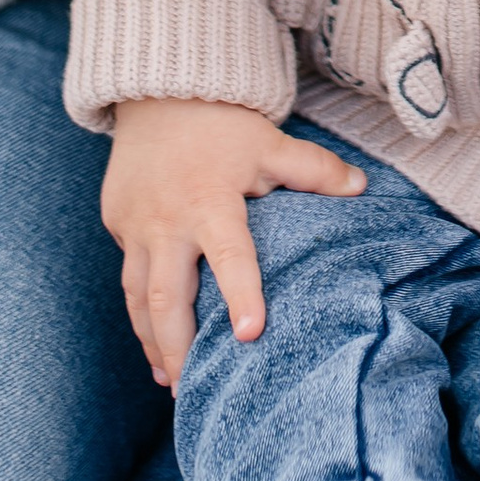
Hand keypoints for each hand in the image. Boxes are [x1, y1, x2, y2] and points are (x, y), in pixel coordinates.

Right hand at [102, 96, 363, 386]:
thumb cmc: (221, 122)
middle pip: (166, 296)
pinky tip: (153, 341)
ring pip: (138, 295)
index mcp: (210, 200)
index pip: (229, 254)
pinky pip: (127, 275)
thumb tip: (362, 187)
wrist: (157, 90)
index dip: (241, 294)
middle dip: (177, 347)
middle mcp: (167, 219)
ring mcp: (135, 224)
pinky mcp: (116, 222)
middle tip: (190, 390)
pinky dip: (138, 313)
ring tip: (169, 380)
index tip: (251, 335)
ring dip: (152, 341)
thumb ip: (313, 169)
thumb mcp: (270, 141)